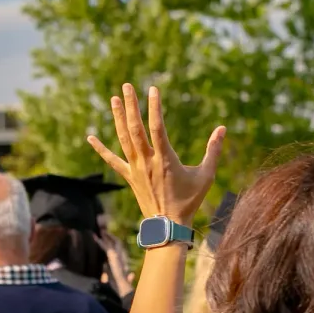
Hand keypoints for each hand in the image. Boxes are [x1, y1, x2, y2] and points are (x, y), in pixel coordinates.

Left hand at [87, 84, 225, 226]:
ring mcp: (135, 169)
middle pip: (136, 128)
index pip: (157, 127)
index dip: (154, 107)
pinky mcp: (129, 177)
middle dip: (131, 106)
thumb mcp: (206, 175)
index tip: (152, 89)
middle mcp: (147, 161)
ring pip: (124, 139)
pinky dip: (101, 149)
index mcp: (165, 159)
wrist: (168, 226)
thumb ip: (214, 150)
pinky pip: (112, 161)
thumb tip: (223, 128)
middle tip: (126, 86)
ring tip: (113, 100)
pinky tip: (90, 137)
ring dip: (118, 118)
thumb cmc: (189, 201)